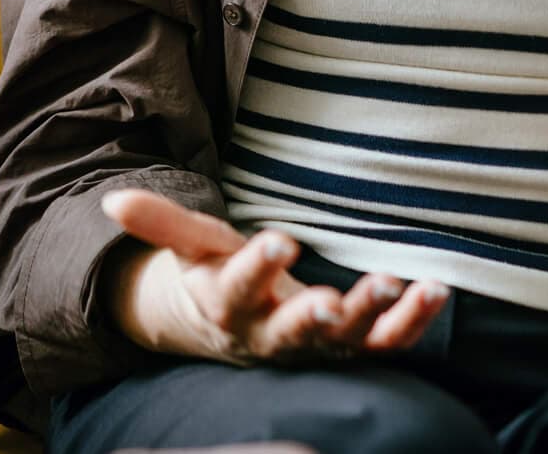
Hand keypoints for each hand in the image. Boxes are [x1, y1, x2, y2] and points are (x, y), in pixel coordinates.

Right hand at [100, 189, 449, 366]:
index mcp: (228, 305)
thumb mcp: (188, 246)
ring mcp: (314, 347)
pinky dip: (412, 322)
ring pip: (345, 342)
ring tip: (397, 284)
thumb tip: (112, 199)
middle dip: (312, 318)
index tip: (279, 241)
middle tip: (332, 302)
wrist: (233, 330)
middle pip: (291, 333)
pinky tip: (436, 290)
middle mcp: (270, 335)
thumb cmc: (213, 276)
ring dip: (373, 315)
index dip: (257, 268)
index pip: (238, 290)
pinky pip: (385, 343)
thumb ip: (160, 223)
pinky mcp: (350, 349)